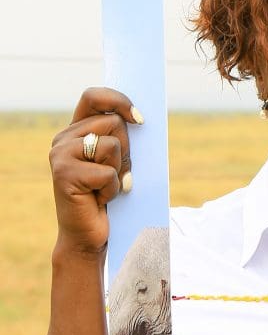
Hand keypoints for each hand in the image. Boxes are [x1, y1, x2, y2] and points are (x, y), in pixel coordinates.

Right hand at [49, 87, 142, 255]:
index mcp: (75, 132)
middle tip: (114, 174)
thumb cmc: (106, 197)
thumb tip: (140, 118)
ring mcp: (61, 155)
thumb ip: (119, 138)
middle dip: (126, 150)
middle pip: (114, 122)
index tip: (140, 119)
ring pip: (112, 146)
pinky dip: (113, 189)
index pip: (93, 97)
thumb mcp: (116, 162)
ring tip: (105, 188)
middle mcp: (63, 139)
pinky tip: (100, 200)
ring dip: (119, 171)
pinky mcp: (65, 174)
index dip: (118, 100)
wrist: (88, 237)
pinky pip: (108, 173)